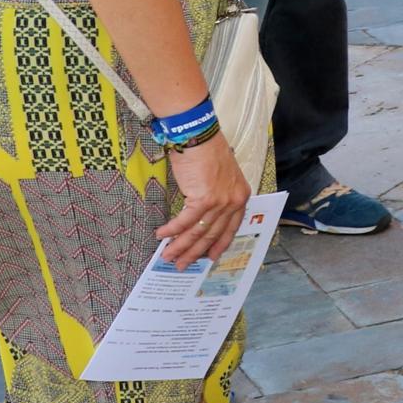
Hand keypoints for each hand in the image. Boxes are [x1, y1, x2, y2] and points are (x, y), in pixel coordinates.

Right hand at [157, 138, 250, 264]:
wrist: (199, 137)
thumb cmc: (207, 152)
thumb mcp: (221, 177)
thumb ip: (217, 196)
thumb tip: (201, 214)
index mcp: (240, 196)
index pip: (231, 228)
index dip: (219, 244)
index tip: (210, 258)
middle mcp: (233, 202)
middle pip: (213, 234)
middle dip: (195, 252)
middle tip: (182, 265)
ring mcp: (220, 202)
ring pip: (198, 232)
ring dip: (180, 246)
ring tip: (167, 256)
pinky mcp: (203, 199)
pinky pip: (185, 221)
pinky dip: (172, 230)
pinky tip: (162, 236)